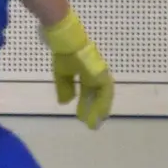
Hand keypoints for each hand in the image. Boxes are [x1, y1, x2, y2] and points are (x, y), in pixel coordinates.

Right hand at [41, 11, 113, 129]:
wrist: (67, 41)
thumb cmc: (64, 54)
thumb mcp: (61, 74)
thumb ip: (64, 87)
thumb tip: (65, 102)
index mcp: (85, 72)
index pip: (87, 92)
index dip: (84, 104)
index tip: (81, 116)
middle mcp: (94, 74)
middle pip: (96, 96)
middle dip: (93, 110)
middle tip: (90, 125)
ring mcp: (99, 74)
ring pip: (103, 96)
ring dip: (99, 110)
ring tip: (95, 123)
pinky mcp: (102, 75)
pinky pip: (106, 93)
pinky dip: (103, 104)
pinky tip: (101, 114)